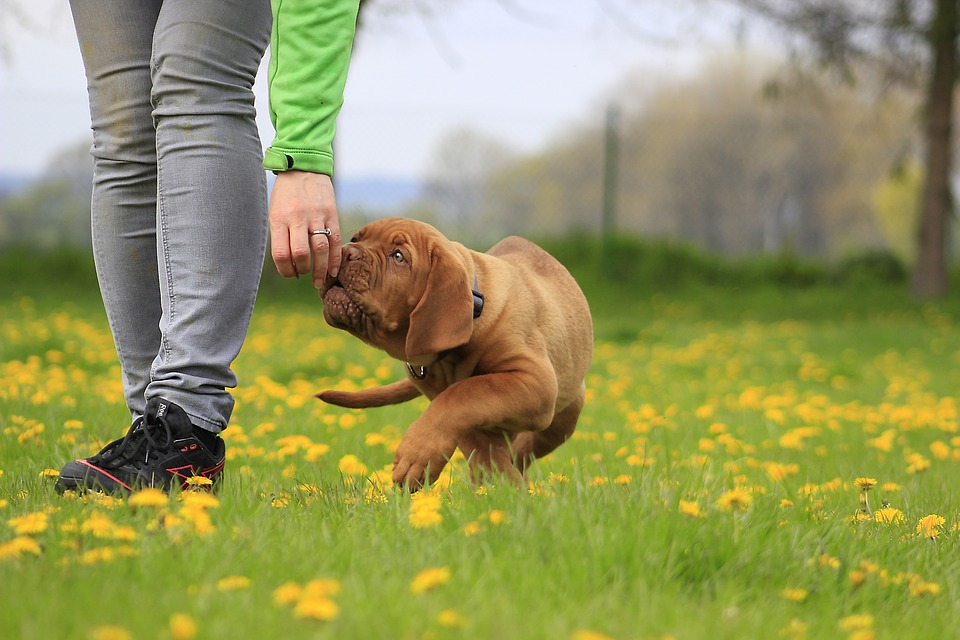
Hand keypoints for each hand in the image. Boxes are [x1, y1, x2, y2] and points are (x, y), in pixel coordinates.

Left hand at [268, 170, 342, 286]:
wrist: (303, 167)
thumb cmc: (286, 194)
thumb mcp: (276, 212)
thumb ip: (281, 235)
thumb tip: (290, 263)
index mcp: (279, 219)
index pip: (281, 254)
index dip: (286, 270)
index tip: (290, 274)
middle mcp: (297, 218)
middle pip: (302, 254)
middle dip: (303, 270)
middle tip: (303, 274)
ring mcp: (316, 216)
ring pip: (321, 249)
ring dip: (321, 270)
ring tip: (319, 281)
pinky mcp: (331, 214)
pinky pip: (335, 240)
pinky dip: (335, 259)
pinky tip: (334, 270)